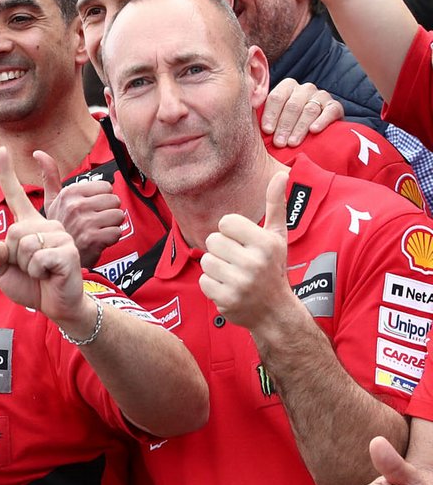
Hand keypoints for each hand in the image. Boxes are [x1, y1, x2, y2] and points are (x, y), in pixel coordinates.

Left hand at [0, 147, 93, 332]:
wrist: (56, 305)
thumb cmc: (32, 286)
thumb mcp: (4, 272)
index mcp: (30, 226)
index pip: (16, 196)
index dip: (7, 174)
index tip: (2, 151)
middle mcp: (46, 225)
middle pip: (13, 232)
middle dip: (14, 257)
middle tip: (30, 268)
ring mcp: (59, 236)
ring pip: (25, 246)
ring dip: (27, 267)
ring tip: (41, 272)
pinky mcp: (68, 250)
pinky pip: (38, 259)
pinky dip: (38, 273)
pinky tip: (50, 275)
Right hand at [38, 150, 124, 267]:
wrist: (55, 259)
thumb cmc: (57, 229)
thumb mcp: (50, 202)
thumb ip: (49, 176)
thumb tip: (38, 153)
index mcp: (69, 192)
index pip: (106, 187)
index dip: (100, 200)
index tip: (88, 211)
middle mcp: (76, 205)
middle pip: (114, 201)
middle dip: (108, 212)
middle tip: (94, 223)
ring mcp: (85, 222)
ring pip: (118, 216)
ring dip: (110, 226)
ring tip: (96, 232)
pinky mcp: (93, 239)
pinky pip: (117, 232)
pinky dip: (110, 240)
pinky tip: (97, 242)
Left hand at [199, 171, 296, 331]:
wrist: (275, 311)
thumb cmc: (273, 268)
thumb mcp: (277, 236)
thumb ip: (276, 205)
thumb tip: (281, 173)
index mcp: (266, 242)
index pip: (226, 222)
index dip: (230, 231)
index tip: (242, 242)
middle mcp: (254, 262)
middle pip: (212, 241)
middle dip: (221, 250)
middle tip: (237, 261)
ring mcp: (240, 282)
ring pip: (206, 261)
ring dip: (215, 268)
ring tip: (233, 275)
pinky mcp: (227, 299)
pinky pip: (203, 281)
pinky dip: (212, 285)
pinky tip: (228, 288)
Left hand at [261, 80, 343, 147]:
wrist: (316, 131)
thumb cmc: (287, 126)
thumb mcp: (273, 120)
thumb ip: (260, 115)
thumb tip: (244, 118)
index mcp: (287, 87)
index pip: (276, 97)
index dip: (271, 114)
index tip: (267, 131)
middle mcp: (304, 89)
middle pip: (293, 105)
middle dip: (284, 125)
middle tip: (279, 143)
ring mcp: (321, 96)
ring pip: (309, 109)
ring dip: (300, 127)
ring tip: (292, 143)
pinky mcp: (335, 106)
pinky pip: (330, 111)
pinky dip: (322, 120)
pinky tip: (314, 130)